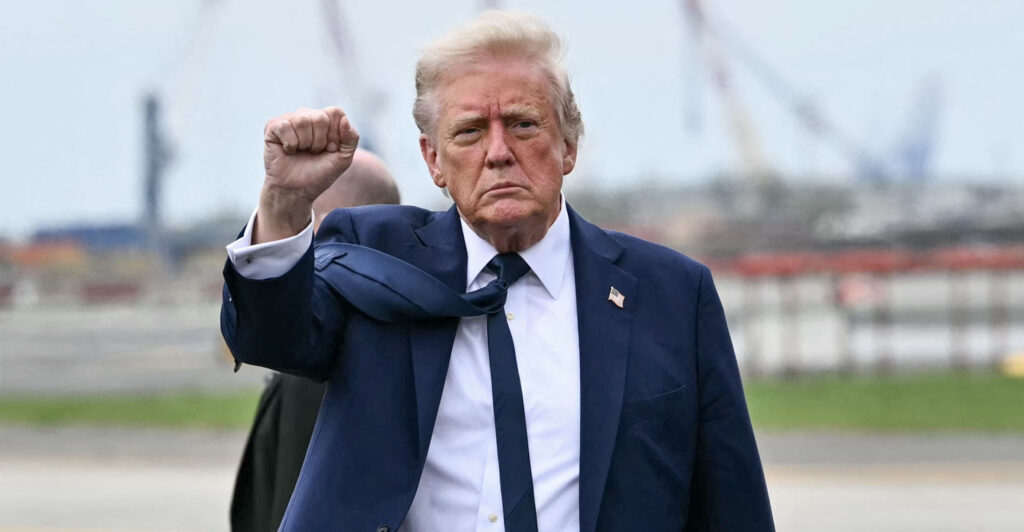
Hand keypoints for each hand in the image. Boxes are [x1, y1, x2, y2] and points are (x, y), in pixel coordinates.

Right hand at [255, 107, 358, 242]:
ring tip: (301, 152)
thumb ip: (351, 138)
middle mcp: (307, 115)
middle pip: (320, 117)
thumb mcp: (343, 158)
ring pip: (303, 121)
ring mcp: (290, 119)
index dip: (335, 135)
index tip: (330, 149)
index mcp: (325, 119)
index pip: (335, 113)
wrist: (297, 190)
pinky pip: (285, 127)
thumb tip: (344, 119)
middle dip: (320, 142)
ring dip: (305, 143)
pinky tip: (288, 151)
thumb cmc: (319, 173)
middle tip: (313, 152)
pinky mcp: (273, 126)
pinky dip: (290, 144)